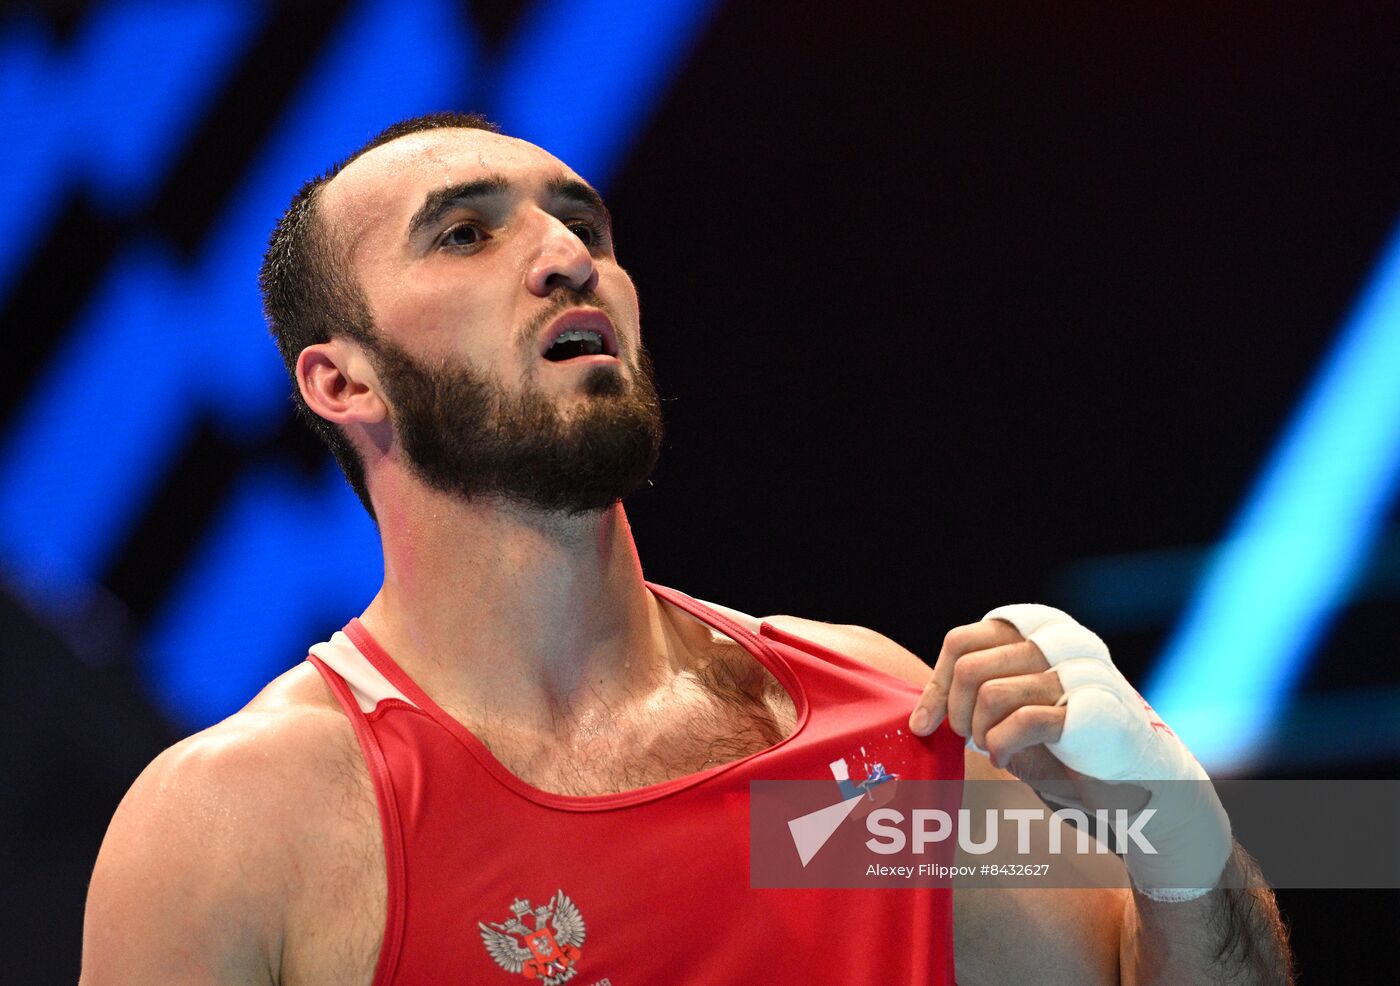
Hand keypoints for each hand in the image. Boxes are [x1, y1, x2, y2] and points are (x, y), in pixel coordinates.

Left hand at [908, 604, 1231, 899]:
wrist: (1138, 788)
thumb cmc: (1068, 749)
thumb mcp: (1013, 712)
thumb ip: (978, 695)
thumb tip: (922, 711)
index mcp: (1040, 629)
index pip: (963, 641)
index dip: (937, 686)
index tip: (926, 724)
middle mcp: (1061, 640)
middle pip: (969, 667)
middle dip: (956, 714)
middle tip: (971, 742)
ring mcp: (1079, 671)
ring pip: (989, 692)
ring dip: (980, 733)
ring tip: (995, 749)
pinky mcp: (1091, 709)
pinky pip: (1018, 722)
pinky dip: (1000, 749)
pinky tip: (1008, 762)